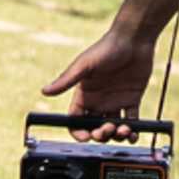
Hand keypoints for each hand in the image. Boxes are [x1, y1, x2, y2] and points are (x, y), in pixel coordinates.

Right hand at [42, 25, 158, 140]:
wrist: (133, 40)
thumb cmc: (106, 48)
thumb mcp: (84, 65)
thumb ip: (66, 80)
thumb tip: (44, 91)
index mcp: (84, 95)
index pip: (76, 120)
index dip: (79, 132)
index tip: (86, 137)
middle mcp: (98, 101)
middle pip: (94, 127)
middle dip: (99, 134)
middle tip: (106, 129)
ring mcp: (115, 101)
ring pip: (112, 127)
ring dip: (116, 135)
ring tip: (123, 131)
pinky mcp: (132, 100)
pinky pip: (132, 121)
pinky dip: (133, 132)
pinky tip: (133, 134)